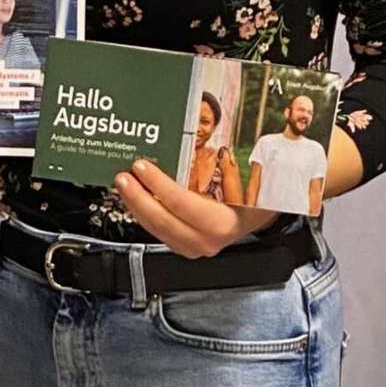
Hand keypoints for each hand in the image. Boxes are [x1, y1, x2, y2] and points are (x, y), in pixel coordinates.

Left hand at [114, 159, 276, 256]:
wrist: (261, 221)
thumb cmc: (259, 200)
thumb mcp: (253, 182)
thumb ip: (237, 165)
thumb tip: (226, 139)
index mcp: (224, 223)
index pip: (183, 204)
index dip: (159, 185)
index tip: (141, 167)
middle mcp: (207, 240)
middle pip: (163, 220)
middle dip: (138, 197)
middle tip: (123, 177)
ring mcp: (195, 247)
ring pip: (157, 229)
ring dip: (136, 207)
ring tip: (124, 185)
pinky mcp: (185, 246)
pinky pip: (159, 232)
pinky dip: (145, 214)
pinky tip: (136, 199)